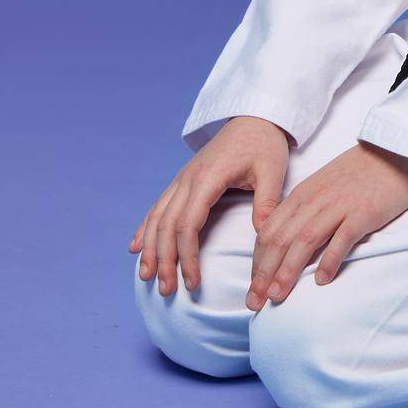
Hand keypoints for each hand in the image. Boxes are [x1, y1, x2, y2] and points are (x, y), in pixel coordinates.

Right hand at [130, 116, 291, 294]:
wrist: (254, 117)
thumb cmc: (264, 144)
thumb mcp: (272, 171)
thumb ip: (267, 202)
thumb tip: (263, 234)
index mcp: (207, 179)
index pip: (188, 225)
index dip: (186, 256)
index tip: (192, 282)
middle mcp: (187, 179)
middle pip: (167, 225)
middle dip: (164, 260)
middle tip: (167, 290)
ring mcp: (182, 179)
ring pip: (157, 217)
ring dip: (150, 248)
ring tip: (146, 276)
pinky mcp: (182, 180)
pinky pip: (158, 205)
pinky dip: (145, 227)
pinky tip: (136, 246)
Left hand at [245, 140, 407, 310]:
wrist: (396, 152)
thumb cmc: (359, 172)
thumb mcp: (322, 186)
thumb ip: (303, 210)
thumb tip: (284, 243)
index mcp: (302, 195)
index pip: (269, 232)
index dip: (257, 262)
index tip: (253, 288)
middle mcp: (315, 200)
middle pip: (280, 240)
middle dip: (264, 274)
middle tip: (255, 302)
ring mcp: (339, 206)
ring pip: (304, 241)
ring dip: (288, 270)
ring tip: (278, 296)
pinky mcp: (363, 212)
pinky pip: (342, 238)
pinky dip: (329, 260)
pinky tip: (321, 280)